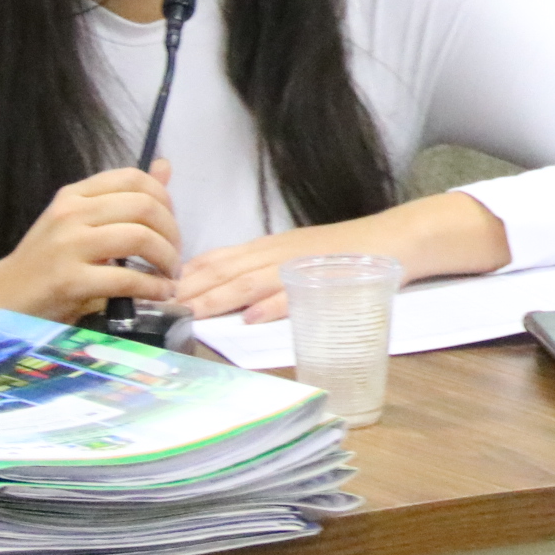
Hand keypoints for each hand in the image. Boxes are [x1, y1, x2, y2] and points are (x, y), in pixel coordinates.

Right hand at [0, 162, 183, 337]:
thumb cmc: (44, 262)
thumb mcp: (80, 221)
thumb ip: (121, 198)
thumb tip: (164, 166)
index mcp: (74, 194)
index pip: (134, 178)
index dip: (165, 199)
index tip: (170, 225)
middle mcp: (71, 213)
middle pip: (145, 207)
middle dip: (172, 233)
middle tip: (174, 258)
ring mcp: (68, 245)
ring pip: (140, 238)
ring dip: (167, 260)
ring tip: (169, 277)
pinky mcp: (69, 280)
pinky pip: (127, 278)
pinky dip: (152, 287)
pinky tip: (157, 294)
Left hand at [174, 190, 514, 322]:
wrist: (399, 237)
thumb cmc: (347, 252)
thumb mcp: (297, 255)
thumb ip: (263, 271)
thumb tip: (226, 297)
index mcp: (269, 247)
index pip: (218, 257)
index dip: (186, 275)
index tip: (156, 290)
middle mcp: (279, 252)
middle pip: (226, 269)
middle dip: (191, 290)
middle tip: (158, 308)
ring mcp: (302, 264)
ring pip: (251, 280)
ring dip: (218, 298)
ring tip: (190, 315)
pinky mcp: (327, 276)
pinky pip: (296, 292)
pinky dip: (272, 305)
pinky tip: (251, 318)